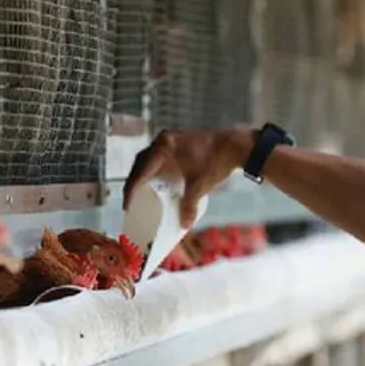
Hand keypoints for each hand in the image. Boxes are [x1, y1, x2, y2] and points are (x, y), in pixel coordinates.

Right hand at [122, 128, 255, 227]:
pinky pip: (159, 158)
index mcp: (164, 147)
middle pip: (141, 164)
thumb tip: (184, 225)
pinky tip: (157, 183)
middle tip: (131, 202)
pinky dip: (155, 171)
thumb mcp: (200, 186)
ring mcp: (170, 139)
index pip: (140, 171)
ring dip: (143, 176)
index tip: (128, 206)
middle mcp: (163, 140)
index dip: (131, 190)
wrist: (236, 145)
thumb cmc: (216, 161)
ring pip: (149, 160)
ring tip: (141, 195)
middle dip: (134, 183)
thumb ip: (189, 206)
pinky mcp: (178, 143)